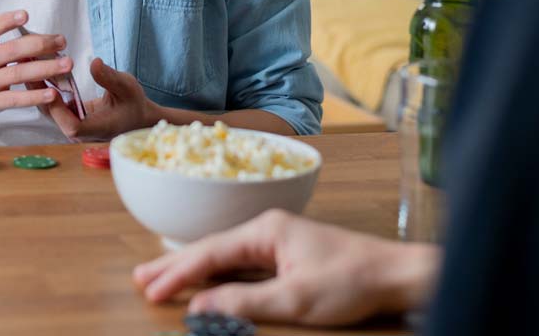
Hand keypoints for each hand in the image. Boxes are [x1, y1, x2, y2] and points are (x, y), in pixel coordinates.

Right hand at [0, 10, 70, 126]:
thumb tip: (29, 36)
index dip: (7, 21)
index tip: (25, 15)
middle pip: (12, 50)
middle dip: (40, 44)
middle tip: (62, 42)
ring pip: (18, 74)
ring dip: (45, 69)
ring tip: (66, 65)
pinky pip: (14, 100)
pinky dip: (34, 96)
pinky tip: (51, 94)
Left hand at [28, 57, 155, 140]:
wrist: (135, 116)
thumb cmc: (133, 103)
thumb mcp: (127, 87)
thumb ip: (110, 77)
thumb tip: (95, 63)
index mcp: (96, 129)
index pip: (72, 126)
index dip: (59, 109)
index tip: (52, 89)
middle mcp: (79, 132)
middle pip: (53, 116)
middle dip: (40, 92)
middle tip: (29, 67)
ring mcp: (71, 126)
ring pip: (48, 109)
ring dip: (38, 87)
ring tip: (27, 64)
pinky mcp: (67, 117)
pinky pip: (51, 104)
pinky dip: (44, 87)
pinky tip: (37, 68)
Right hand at [133, 210, 439, 326]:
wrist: (399, 275)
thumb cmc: (352, 282)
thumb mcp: (297, 299)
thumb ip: (245, 303)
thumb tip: (200, 309)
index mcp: (266, 229)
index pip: (209, 253)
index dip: (177, 274)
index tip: (150, 292)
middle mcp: (267, 228)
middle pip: (210, 249)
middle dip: (174, 266)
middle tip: (139, 280)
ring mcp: (278, 240)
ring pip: (224, 255)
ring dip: (193, 270)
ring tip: (161, 279)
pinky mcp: (288, 255)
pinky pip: (241, 263)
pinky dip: (216, 273)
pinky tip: (205, 281)